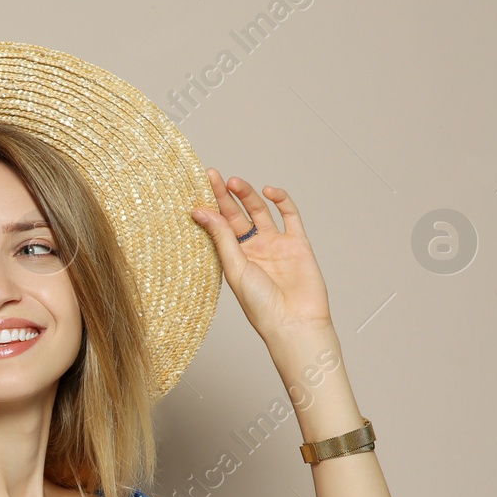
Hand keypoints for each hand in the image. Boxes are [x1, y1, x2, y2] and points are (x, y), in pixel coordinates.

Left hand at [189, 168, 333, 340]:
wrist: (295, 321)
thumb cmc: (261, 305)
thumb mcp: (235, 268)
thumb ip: (222, 237)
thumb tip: (201, 211)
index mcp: (234, 258)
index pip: (219, 225)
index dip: (210, 206)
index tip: (198, 186)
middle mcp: (253, 249)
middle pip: (236, 215)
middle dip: (224, 195)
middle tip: (212, 175)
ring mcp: (276, 244)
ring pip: (260, 211)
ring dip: (248, 195)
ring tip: (234, 182)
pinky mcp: (298, 243)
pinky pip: (290, 216)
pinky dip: (281, 200)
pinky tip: (269, 191)